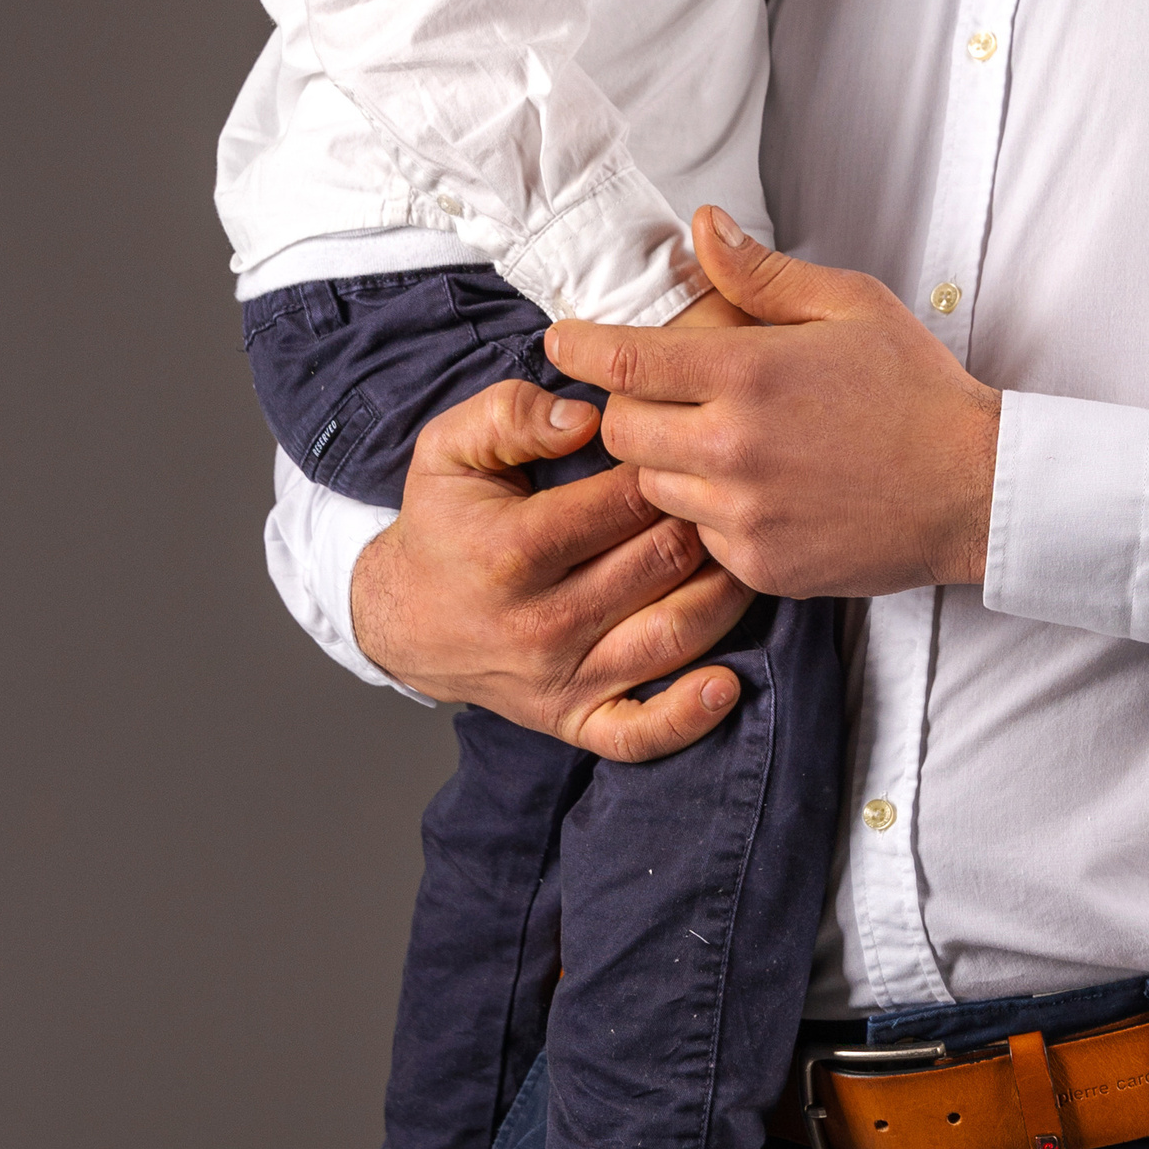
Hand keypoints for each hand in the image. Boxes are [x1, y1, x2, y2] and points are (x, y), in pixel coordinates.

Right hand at [347, 379, 752, 762]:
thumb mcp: (448, 449)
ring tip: (746, 552)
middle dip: (706, 518)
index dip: (668, 466)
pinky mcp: (572, 719)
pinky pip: (639, 733)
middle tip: (731, 489)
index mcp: (513, 549)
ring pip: (672, 636)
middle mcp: (542, 622)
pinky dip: (689, 716)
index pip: (624, 502)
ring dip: (724, 594)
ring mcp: (562, 678)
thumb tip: (585, 417)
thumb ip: (510, 414)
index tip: (687, 446)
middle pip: (661, 563)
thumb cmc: (443, 524)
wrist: (402, 619)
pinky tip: (727, 686)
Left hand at [544, 209, 1001, 599]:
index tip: (563, 338)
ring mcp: (744, 515)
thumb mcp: (850, 305)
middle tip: (660, 397)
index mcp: (749, 374)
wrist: (974, 487)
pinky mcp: (760, 566)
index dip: (580, 347)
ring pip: (651, 490)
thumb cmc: (916, 389)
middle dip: (627, 410)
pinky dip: (710, 513)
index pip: (625, 362)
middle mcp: (734, 448)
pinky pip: (698, 536)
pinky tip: (756, 490)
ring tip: (718, 444)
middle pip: (621, 432)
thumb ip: (762, 273)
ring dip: (666, 464)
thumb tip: (703, 225)